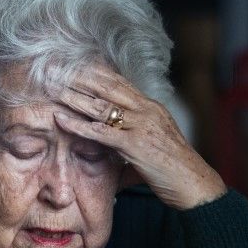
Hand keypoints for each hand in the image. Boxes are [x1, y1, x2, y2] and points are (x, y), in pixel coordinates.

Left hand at [51, 65, 225, 209]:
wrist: (196, 184)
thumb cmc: (174, 170)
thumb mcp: (150, 148)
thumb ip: (128, 145)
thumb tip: (108, 155)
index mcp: (150, 107)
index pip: (119, 82)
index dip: (95, 71)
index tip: (73, 62)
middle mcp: (146, 110)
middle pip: (107, 86)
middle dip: (79, 75)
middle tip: (55, 66)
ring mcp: (141, 126)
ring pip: (101, 105)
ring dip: (73, 95)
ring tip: (51, 87)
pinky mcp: (136, 145)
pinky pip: (101, 132)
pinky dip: (78, 124)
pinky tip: (60, 118)